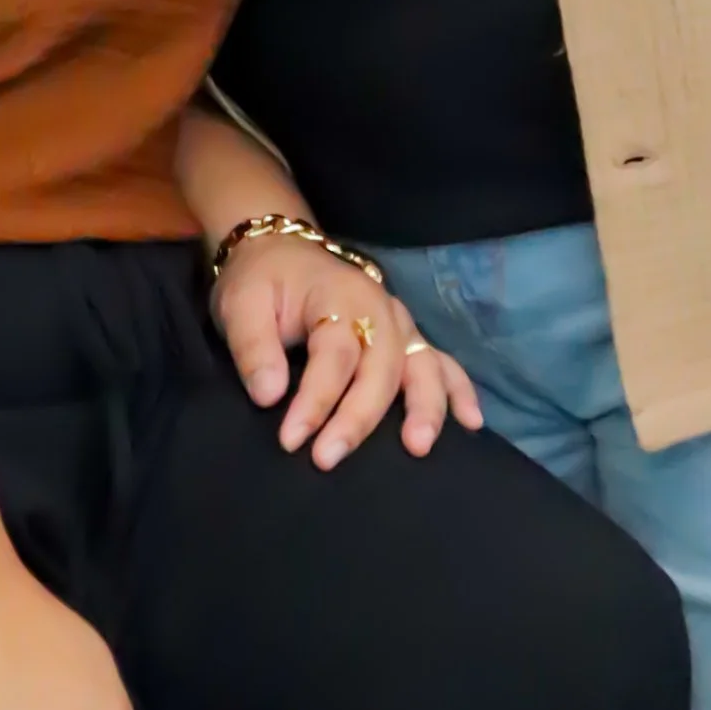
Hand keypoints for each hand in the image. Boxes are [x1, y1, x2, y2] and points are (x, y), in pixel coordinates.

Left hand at [213, 234, 483, 466]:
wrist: (280, 250)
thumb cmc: (260, 281)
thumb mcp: (240, 304)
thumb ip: (253, 348)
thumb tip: (269, 396)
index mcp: (336, 296)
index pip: (333, 354)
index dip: (315, 400)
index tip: (291, 440)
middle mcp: (378, 307)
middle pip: (381, 366)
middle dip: (360, 417)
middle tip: (329, 459)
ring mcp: (398, 322)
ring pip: (421, 365)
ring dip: (424, 406)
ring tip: (417, 447)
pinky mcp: (406, 337)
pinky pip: (442, 363)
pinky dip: (459, 391)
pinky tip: (470, 423)